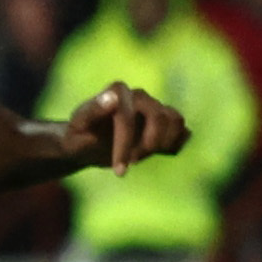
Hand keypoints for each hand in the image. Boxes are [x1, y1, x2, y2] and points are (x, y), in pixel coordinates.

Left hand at [57, 83, 188, 177]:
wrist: (86, 145)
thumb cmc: (79, 136)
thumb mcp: (78, 127)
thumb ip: (92, 111)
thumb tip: (113, 97)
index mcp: (118, 91)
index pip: (128, 118)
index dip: (125, 146)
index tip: (119, 170)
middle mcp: (140, 96)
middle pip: (160, 118)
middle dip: (146, 146)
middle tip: (131, 162)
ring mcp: (155, 107)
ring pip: (176, 121)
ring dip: (162, 144)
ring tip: (142, 157)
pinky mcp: (166, 122)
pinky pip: (184, 131)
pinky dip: (175, 144)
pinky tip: (159, 154)